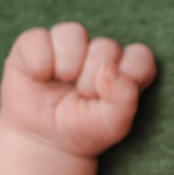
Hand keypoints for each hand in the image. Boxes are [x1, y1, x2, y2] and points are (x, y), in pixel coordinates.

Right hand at [0, 22, 156, 156]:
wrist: (44, 142)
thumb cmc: (84, 129)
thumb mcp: (112, 123)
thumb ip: (124, 98)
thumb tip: (108, 69)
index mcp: (123, 67)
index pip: (139, 56)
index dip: (128, 76)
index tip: (111, 99)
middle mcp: (97, 51)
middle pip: (106, 46)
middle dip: (93, 79)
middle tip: (83, 97)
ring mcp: (66, 44)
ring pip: (74, 32)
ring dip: (68, 64)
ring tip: (62, 82)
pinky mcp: (34, 45)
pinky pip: (38, 38)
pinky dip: (39, 61)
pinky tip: (39, 77)